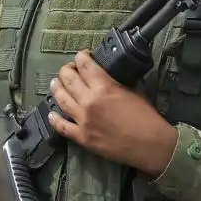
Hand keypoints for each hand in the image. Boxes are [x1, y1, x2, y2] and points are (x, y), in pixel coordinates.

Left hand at [49, 52, 180, 176]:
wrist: (149, 144)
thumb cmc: (145, 116)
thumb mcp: (134, 90)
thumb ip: (117, 81)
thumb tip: (109, 75)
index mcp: (103, 86)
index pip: (84, 64)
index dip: (81, 56)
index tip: (82, 56)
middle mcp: (89, 100)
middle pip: (68, 79)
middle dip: (66, 70)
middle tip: (69, 69)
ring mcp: (83, 120)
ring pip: (61, 99)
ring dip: (56, 88)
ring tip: (55, 84)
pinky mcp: (81, 137)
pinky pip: (62, 126)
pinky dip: (54, 118)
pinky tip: (51, 113)